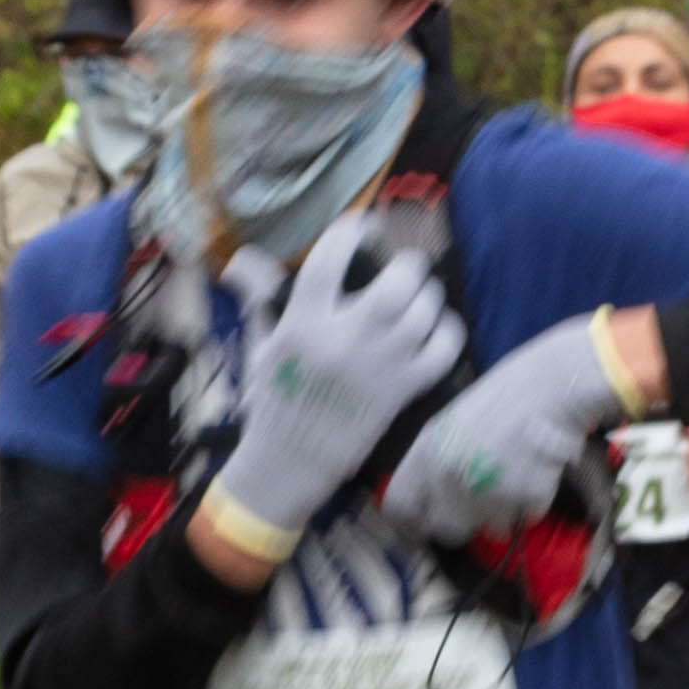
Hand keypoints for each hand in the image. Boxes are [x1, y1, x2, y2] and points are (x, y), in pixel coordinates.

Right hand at [205, 238, 462, 549]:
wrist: (289, 463)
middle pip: (395, 283)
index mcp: (302, 323)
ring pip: (423, 313)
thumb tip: (240, 261)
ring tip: (422, 296)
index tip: (364, 225)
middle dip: (408, 266)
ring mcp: (376, 367)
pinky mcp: (400, 392)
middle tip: (406, 267)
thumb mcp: (261, 344)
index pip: (330, 259)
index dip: (353, 231)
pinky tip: (437, 329)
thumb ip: (260, 296)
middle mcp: (342, 340)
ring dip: (429, 297)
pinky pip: (442, 351)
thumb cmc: (272, 400)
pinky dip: (447, 333)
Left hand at [380, 305, 634, 543]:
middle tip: (482, 501)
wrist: (554, 385)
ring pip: (491, 527)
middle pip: (446, 528)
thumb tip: (435, 495)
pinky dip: (533, 501)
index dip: (411, 518)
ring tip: (516, 473)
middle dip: (464, 521)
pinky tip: (537, 470)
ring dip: (503, 511)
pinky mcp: (525, 499)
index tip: (425, 522)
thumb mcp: (455, 420)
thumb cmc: (508, 393)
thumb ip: (439, 458)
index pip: (399, 505)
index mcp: (428, 451)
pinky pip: (526, 516)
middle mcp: (451, 477)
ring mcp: (488, 491)